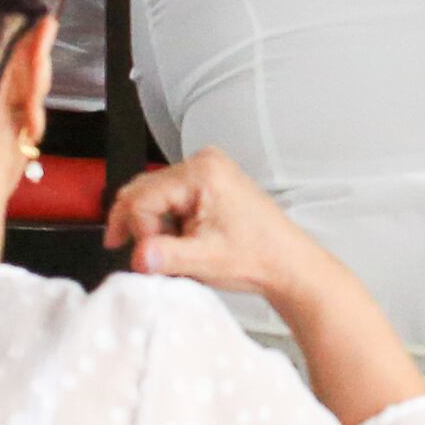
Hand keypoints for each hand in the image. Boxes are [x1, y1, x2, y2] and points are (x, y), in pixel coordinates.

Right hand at [107, 148, 341, 304]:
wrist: (286, 262)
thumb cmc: (257, 256)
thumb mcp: (205, 260)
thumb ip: (166, 257)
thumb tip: (138, 255)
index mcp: (202, 172)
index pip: (141, 197)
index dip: (139, 231)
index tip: (149, 256)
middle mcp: (203, 162)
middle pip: (142, 192)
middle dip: (142, 227)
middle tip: (151, 256)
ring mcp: (206, 170)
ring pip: (152, 197)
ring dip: (154, 227)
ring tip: (179, 248)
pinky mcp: (207, 181)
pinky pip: (168, 199)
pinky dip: (167, 223)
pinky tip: (185, 240)